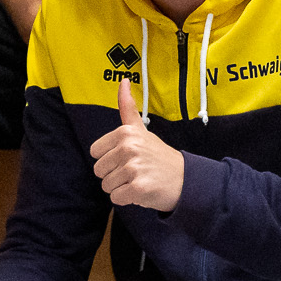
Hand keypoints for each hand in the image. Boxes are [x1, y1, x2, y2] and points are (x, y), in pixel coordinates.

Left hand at [89, 78, 184, 211]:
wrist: (185, 179)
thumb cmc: (158, 155)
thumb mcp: (141, 129)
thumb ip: (128, 108)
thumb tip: (123, 81)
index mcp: (125, 133)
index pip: (95, 153)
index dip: (109, 159)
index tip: (127, 157)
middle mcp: (128, 148)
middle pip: (99, 171)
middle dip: (114, 175)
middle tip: (135, 171)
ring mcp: (133, 168)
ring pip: (107, 186)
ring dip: (121, 188)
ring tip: (139, 180)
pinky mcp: (138, 188)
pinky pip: (116, 198)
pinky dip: (127, 199)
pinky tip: (142, 190)